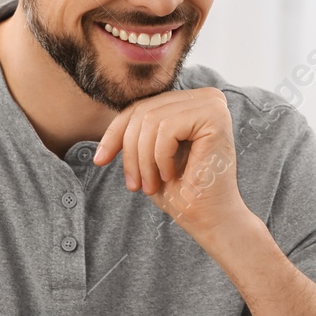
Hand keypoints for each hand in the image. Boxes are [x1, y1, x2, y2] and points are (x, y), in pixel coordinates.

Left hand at [94, 88, 251, 245]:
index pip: (141, 107)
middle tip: (134, 185)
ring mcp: (212, 103)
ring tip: (150, 185)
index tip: (100, 160)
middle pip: (144, 111)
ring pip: (151, 120)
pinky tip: (170, 175)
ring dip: (144, 160)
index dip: (115, 133)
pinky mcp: (215, 117)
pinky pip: (167, 128)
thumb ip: (137, 128)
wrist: (208, 219)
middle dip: (130, 152)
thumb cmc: (181, 191)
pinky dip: (160, 158)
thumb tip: (107, 114)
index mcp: (191, 102)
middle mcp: (206, 97)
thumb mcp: (148, 154)